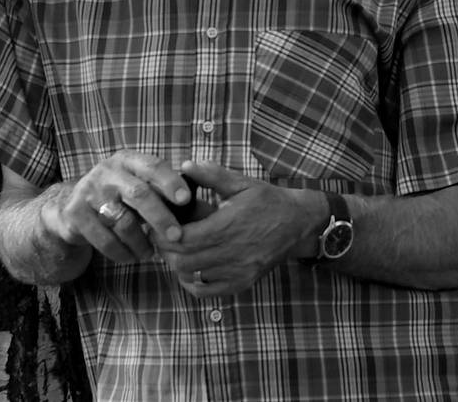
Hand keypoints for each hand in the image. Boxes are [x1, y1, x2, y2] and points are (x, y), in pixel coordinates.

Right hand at [45, 151, 195, 264]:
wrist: (69, 208)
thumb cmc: (117, 197)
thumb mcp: (136, 186)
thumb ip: (160, 191)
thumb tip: (197, 206)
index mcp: (127, 161)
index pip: (152, 166)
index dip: (170, 182)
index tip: (186, 198)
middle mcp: (107, 171)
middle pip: (139, 194)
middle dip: (161, 217)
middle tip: (177, 236)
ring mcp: (89, 191)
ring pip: (123, 221)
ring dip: (141, 243)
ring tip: (150, 253)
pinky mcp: (75, 213)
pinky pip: (105, 239)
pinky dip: (122, 252)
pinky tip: (131, 257)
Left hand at [155, 160, 320, 298]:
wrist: (298, 222)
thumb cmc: (267, 200)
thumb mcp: (241, 183)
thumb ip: (212, 175)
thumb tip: (185, 165)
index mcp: (228, 225)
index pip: (183, 238)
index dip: (165, 233)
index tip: (159, 224)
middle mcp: (232, 251)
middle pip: (183, 260)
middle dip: (167, 249)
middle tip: (162, 237)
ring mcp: (238, 270)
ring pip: (193, 276)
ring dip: (178, 265)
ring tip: (176, 250)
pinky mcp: (243, 282)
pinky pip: (208, 292)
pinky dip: (193, 282)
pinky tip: (192, 268)